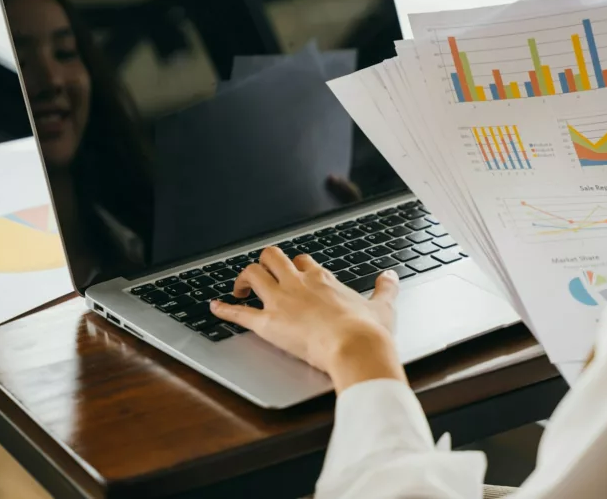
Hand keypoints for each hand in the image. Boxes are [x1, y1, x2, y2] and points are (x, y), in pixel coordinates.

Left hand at [209, 247, 406, 392]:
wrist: (356, 348)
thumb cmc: (368, 331)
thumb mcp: (382, 305)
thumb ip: (385, 288)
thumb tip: (391, 276)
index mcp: (323, 279)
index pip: (302, 262)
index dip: (295, 267)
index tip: (294, 274)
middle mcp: (299, 284)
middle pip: (272, 258)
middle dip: (264, 263)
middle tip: (262, 275)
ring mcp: (281, 301)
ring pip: (253, 274)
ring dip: (242, 278)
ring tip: (239, 288)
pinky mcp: (269, 324)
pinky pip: (240, 313)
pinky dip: (224, 309)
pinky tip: (214, 307)